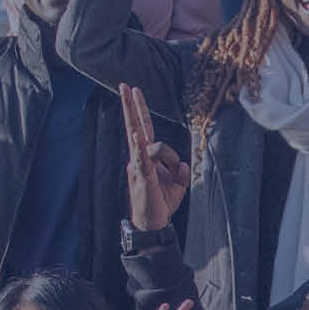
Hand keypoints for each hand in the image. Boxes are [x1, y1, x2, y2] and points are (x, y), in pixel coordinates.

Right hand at [119, 84, 188, 232]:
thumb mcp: (178, 185)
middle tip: (124, 85)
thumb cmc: (162, 203)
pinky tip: (137, 135)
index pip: (143, 128)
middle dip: (130, 105)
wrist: (152, 224)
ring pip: (153, 145)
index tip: (134, 90)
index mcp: (146, 157)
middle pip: (134, 126)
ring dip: (169, 159)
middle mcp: (138, 158)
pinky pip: (141, 157)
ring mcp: (138, 166)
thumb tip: (184, 163)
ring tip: (173, 175)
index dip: (139, 109)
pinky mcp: (141, 176)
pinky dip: (139, 146)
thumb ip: (182, 171)